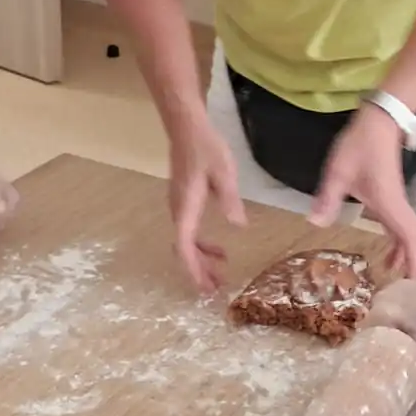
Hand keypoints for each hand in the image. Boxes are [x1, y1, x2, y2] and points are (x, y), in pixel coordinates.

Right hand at [167, 113, 246, 292]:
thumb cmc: (205, 148)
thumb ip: (230, 200)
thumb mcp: (224, 173)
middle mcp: (179, 210)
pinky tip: (218, 246)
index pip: (185, 247)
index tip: (205, 288)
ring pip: (186, 241)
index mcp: (187, 208)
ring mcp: (179, 205)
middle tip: (217, 288)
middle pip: (184, 249)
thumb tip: (237, 226)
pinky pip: (189, 230)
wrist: (186, 127)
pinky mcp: (184, 200)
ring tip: (220, 271)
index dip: (194, 270)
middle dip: (199, 270)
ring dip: (201, 259)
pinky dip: (201, 244)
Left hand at [308, 109, 415, 280]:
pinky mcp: (393, 197)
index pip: (409, 240)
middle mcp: (398, 207)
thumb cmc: (360, 146)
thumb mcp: (338, 172)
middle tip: (413, 291)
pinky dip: (402, 243)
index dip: (415, 263)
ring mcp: (398, 202)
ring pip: (414, 234)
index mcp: (389, 206)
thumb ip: (327, 199)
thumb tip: (314, 224)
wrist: (379, 122)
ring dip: (411, 255)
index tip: (415, 286)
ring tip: (399, 277)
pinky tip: (389, 253)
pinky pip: (404, 226)